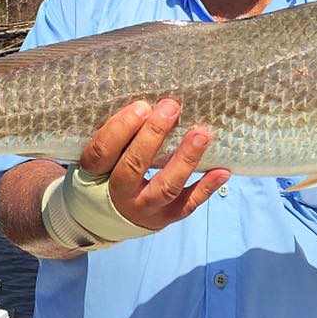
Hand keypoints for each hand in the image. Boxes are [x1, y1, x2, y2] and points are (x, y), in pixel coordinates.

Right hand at [80, 98, 230, 230]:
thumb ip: (116, 133)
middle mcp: (118, 195)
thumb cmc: (104, 172)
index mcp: (94, 175)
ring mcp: (144, 209)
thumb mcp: (98, 156)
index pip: (101, 151)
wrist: (105, 216)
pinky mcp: (166, 217)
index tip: (142, 106)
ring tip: (201, 135)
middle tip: (171, 108)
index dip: (120, 128)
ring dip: (185, 159)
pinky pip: (188, 204)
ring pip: (165, 187)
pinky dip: (206, 187)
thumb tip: (149, 101)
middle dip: (153, 135)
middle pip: (132, 166)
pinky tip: (222, 170)